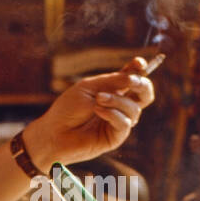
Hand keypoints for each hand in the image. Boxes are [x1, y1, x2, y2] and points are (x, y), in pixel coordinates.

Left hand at [24, 56, 157, 168]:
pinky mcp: (115, 137)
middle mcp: (120, 106)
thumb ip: (113, 81)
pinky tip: (98, 111)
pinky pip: (125, 123)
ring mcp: (119, 122)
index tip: (139, 63)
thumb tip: (135, 76)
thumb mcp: (89, 88)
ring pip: (135, 109)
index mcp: (113, 90)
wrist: (54, 132)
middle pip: (145, 94)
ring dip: (117, 101)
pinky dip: (113, 114)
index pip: (134, 78)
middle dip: (142, 85)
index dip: (141, 69)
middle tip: (131, 81)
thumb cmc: (67, 108)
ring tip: (98, 100)